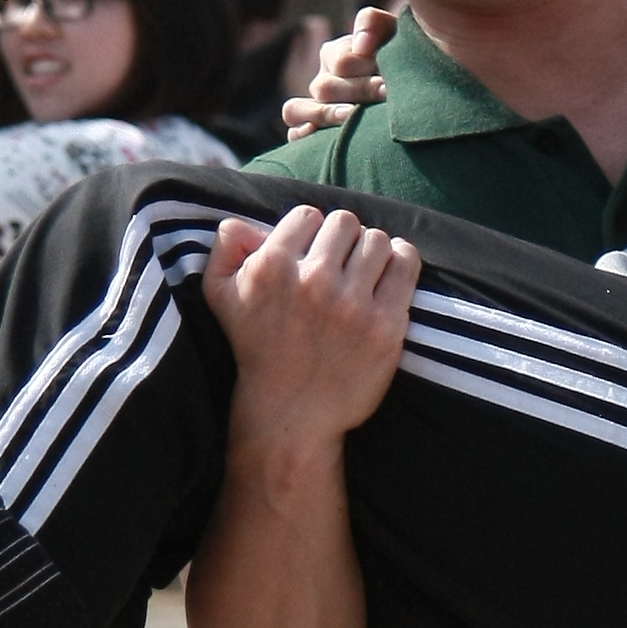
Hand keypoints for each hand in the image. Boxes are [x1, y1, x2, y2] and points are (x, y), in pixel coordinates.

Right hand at [202, 204, 419, 437]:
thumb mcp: (220, 295)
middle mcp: (313, 281)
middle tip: (339, 264)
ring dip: (371, 252)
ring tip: (362, 274)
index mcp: (272, 267)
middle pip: (346, 222)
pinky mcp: (385, 325)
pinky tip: (389, 273)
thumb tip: (244, 222)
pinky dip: (401, 261)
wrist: (291, 413)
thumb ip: (226, 247)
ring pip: (377, 240)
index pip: (308, 215)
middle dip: (342, 240)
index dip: (311, 232)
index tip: (311, 254)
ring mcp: (352, 304)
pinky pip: (405, 264)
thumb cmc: (256, 348)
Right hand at [278, 4, 394, 138]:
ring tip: (352, 115)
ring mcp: (314, 107)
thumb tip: (360, 47)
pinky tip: (321, 137)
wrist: (416, 89)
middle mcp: (321, 81)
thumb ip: (372, 24)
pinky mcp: (314, 132)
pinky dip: (302, 135)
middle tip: (387, 93)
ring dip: (325, 113)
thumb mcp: (392, 32)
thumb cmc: (402, 58)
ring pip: (295, 109)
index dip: (366, 67)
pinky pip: (293, 134)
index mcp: (334, 54)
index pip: (341, 61)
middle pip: (324, 87)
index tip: (392, 78)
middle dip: (360, 90)